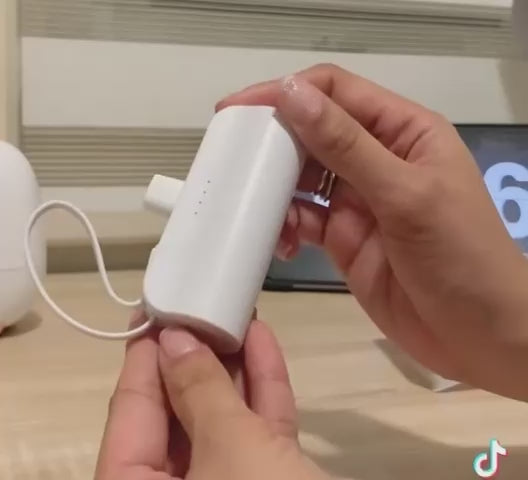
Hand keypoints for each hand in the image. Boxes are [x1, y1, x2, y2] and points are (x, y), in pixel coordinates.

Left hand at [95, 312, 328, 479]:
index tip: (154, 308)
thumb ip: (198, 393)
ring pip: (220, 419)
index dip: (143, 357)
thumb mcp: (230, 452)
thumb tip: (171, 340)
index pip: (131, 414)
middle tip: (198, 304)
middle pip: (176, 414)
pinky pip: (257, 432)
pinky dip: (262, 388)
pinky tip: (262, 340)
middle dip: (192, 356)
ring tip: (232, 312)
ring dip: (231, 365)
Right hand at [217, 64, 527, 400]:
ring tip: (249, 205)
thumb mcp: (405, 195)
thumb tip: (291, 94)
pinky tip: (279, 242)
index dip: (287, 93)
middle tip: (232, 160)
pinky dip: (285, 226)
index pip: (336, 93)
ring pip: (302, 178)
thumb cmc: (458, 257)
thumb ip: (347, 147)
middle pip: (313, 133)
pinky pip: (303, 219)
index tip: (238, 111)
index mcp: (402, 132)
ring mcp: (358, 200)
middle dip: (274, 143)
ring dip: (275, 189)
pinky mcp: (344, 237)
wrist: (477, 335)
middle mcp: (377, 159)